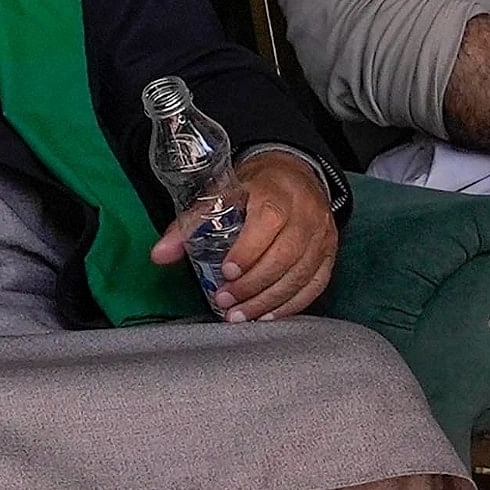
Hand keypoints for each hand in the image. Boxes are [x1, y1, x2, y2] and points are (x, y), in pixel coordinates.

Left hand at [160, 150, 339, 321]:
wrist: (293, 173)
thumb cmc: (252, 186)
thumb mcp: (219, 193)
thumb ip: (190, 224)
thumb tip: (159, 255)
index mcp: (275, 192)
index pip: (268, 222)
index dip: (248, 251)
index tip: (226, 272)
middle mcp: (305, 213)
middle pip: (285, 255)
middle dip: (254, 285)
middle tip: (226, 303)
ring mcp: (322, 235)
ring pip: (301, 275)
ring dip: (269, 301)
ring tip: (241, 316)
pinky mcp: (330, 252)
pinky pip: (315, 284)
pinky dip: (292, 305)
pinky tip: (267, 315)